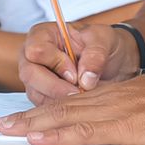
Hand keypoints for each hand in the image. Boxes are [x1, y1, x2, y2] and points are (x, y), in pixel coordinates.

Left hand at [0, 70, 144, 144]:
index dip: (46, 110)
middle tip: (0, 124)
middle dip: (28, 116)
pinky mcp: (124, 127)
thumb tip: (128, 127)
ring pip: (65, 117)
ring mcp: (115, 111)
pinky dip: (58, 135)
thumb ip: (136, 114)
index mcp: (117, 95)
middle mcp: (110, 99)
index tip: (24, 118)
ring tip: (7, 130)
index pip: (74, 101)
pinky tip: (40, 139)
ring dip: (33, 125)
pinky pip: (85, 131)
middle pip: (61, 107)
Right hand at [18, 21, 136, 105]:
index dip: (56, 63)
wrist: (113, 62)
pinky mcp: (42, 96)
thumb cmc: (103, 44)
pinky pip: (43, 107)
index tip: (75, 73)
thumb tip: (85, 80)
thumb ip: (95, 55)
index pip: (36, 49)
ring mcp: (35, 78)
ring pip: (36, 93)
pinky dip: (61, 109)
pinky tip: (77, 105)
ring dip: (59, 100)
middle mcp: (33, 56)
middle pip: (30, 74)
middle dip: (55, 87)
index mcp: (43, 34)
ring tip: (81, 97)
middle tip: (78, 92)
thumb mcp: (104, 40)